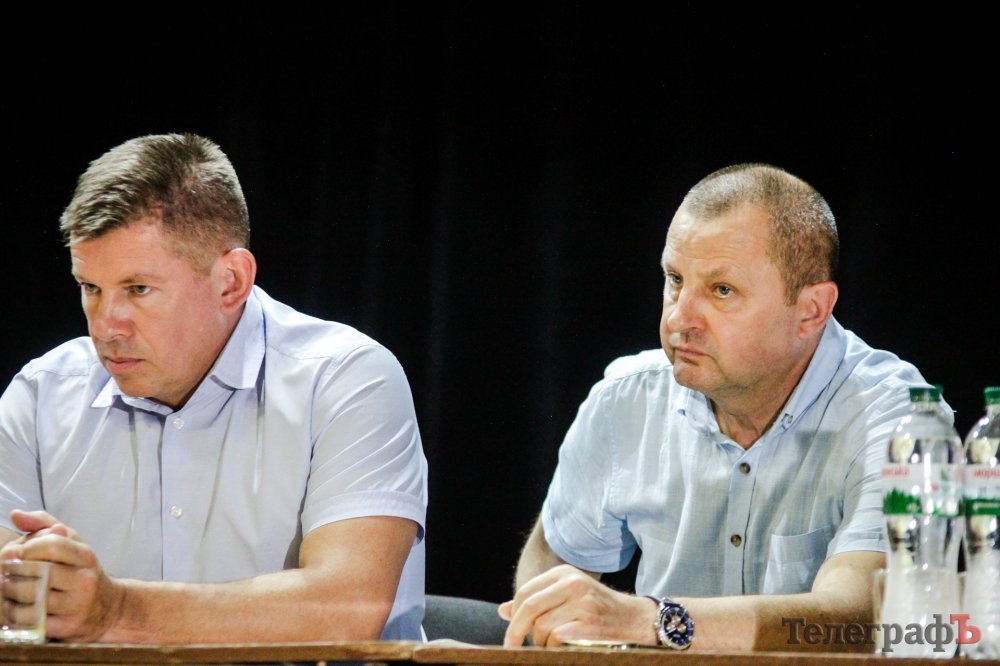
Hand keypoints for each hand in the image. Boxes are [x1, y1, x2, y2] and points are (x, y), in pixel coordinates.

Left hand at [1, 510, 124, 641]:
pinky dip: (14, 614)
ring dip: (8, 593)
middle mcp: (84, 580)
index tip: (14, 553)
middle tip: (5, 573)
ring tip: (7, 589)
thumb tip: (16, 515)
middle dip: (11, 572)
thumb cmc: (82, 572)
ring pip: (30, 597)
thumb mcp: (72, 544)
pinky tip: (15, 608)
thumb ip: (44, 525)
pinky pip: (29, 621)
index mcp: (85, 556)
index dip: (26, 547)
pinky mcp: (66, 627)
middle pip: (37, 571)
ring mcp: (76, 605)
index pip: (52, 545)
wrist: (108, 609)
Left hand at [497, 564, 657, 646]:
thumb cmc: (597, 611)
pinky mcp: (589, 622)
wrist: (636, 620)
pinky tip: (564, 648)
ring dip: (540, 643)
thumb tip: (502, 610)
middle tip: (512, 647)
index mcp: (563, 573)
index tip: (510, 635)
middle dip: (516, 631)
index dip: (513, 616)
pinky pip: (556, 639)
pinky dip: (554, 648)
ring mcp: (581, 601)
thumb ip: (537, 601)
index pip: (525, 592)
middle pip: (528, 608)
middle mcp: (572, 582)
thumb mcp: (567, 597)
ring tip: (551, 646)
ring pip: (541, 626)